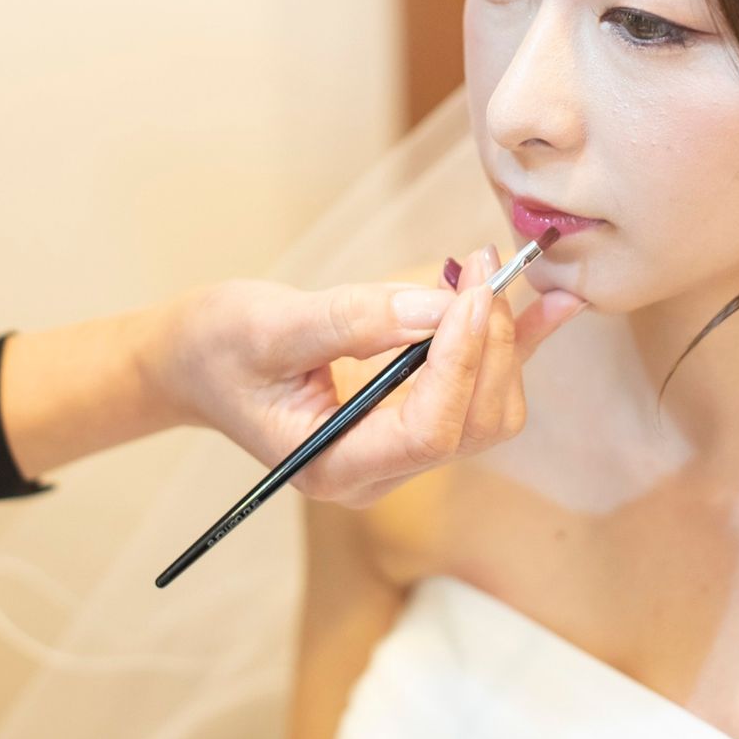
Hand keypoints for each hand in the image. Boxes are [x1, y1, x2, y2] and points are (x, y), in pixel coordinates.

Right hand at [148, 252, 588, 506]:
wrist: (192, 361)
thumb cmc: (217, 346)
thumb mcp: (272, 326)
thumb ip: (354, 320)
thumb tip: (442, 305)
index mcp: (335, 466)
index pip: (428, 431)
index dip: (459, 361)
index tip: (469, 292)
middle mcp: (377, 471)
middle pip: (471, 423)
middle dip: (489, 344)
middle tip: (480, 267)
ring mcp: (397, 450)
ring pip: (487, 410)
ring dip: (503, 340)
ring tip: (490, 270)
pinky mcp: (409, 416)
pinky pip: (478, 390)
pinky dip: (509, 345)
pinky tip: (546, 307)